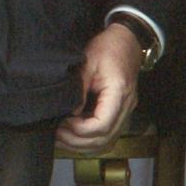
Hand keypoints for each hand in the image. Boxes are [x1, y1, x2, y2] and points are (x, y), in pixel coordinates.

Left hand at [56, 23, 140, 151]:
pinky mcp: (121, 112)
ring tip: (62, 139)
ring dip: (84, 145)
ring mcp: (126, 111)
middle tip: (57, 135)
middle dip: (78, 141)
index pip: (102, 124)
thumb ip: (79, 87)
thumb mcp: (88, 61)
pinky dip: (91, 140)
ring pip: (107, 142)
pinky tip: (75, 136)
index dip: (80, 129)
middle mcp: (126, 106)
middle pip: (104, 138)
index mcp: (119, 92)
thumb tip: (71, 112)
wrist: (127, 41)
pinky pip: (108, 135)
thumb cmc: (108, 47)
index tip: (63, 122)